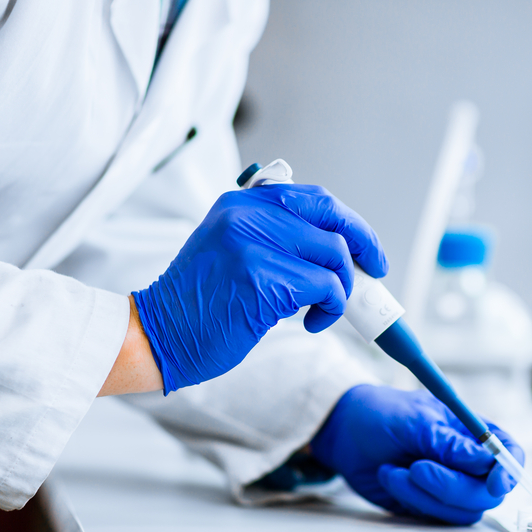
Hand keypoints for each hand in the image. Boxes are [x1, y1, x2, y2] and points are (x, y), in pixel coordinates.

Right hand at [132, 184, 387, 392]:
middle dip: (365, 246)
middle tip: (374, 273)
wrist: (157, 333)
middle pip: (332, 217)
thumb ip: (276, 237)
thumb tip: (341, 251)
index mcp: (243, 202)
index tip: (368, 250)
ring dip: (341, 289)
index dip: (351, 223)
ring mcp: (252, 243)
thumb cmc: (201, 302)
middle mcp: (247, 213)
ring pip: (334, 255)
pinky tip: (312, 322)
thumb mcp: (233, 249)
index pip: (315, 198)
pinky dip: (331, 308)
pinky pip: (325, 287)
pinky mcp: (260, 278)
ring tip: (322, 310)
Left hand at [310, 384, 523, 525]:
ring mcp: (448, 485)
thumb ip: (450, 443)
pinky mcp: (427, 504)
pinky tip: (389, 476)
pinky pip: (433, 515)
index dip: (510, 469)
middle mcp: (466, 461)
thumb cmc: (382, 414)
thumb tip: (486, 460)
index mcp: (471, 431)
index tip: (495, 483)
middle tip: (419, 469)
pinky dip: (410, 499)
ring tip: (395, 470)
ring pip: (461, 509)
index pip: (508, 452)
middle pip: (487, 491)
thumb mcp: (415, 420)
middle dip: (452, 485)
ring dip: (425, 494)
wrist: (345, 433)